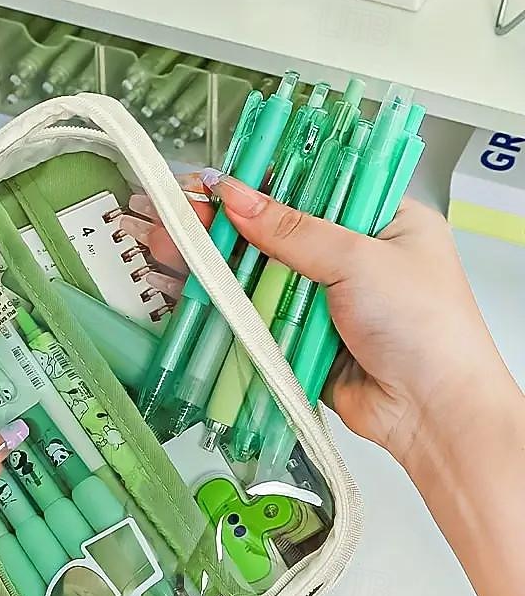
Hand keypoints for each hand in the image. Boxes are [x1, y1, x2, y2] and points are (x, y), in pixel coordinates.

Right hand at [123, 172, 508, 467]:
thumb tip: (235, 196)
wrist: (431, 412)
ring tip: (164, 244)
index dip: (257, 183)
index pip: (308, 187)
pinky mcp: (299, 338)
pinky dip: (220, 303)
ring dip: (211, 261)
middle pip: (272, 232)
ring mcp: (320, 299)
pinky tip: (182, 286)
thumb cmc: (423, 326)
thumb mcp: (359, 259)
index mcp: (378, 219)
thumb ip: (292, 231)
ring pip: (257, 275)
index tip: (212, 183)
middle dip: (220, 224)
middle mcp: (347, 256)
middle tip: (174, 213)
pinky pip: (255, 315)